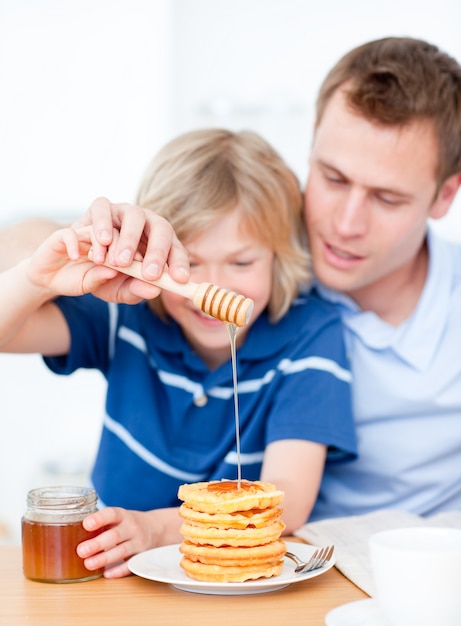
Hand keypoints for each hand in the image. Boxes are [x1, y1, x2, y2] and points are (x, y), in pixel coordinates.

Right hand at [73, 196, 189, 283]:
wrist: (69, 269)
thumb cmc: (101, 278)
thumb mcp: (118, 290)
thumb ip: (135, 290)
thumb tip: (153, 290)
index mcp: (155, 245)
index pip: (175, 249)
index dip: (179, 263)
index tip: (179, 279)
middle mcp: (143, 225)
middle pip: (160, 227)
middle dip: (157, 251)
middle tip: (149, 274)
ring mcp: (122, 213)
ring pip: (133, 215)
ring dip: (129, 239)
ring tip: (118, 262)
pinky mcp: (97, 209)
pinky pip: (101, 210)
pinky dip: (100, 226)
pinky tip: (98, 247)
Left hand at [77, 506, 181, 578]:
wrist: (155, 528)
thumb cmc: (127, 524)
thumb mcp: (117, 517)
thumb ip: (100, 523)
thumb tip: (69, 532)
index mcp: (123, 515)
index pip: (111, 514)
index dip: (99, 519)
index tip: (86, 524)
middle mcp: (132, 527)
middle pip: (115, 535)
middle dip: (97, 544)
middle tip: (81, 550)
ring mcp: (138, 542)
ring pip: (122, 551)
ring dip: (104, 558)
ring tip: (88, 564)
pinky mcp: (142, 556)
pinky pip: (130, 565)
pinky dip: (119, 570)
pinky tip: (106, 574)